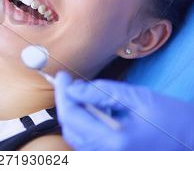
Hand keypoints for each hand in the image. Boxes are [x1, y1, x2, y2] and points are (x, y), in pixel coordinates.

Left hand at [54, 71, 193, 149]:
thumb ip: (101, 92)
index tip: (62, 76)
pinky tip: (95, 109)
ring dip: (75, 114)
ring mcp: (110, 160)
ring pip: (77, 137)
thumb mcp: (137, 98)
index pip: (71, 116)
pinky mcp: (112, 159)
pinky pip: (89, 143)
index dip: (62, 93)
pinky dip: (86, 124)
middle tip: (69, 83)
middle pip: (70, 128)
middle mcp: (107, 156)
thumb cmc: (173, 120)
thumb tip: (73, 88)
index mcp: (113, 142)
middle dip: (66, 103)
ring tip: (83, 94)